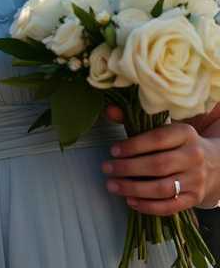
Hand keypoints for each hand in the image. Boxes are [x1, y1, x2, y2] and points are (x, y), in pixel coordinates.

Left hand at [102, 121, 219, 214]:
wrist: (214, 164)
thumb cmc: (177, 144)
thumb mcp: (163, 128)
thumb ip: (134, 120)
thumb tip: (109, 110)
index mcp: (185, 134)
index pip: (158, 139)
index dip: (133, 146)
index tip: (113, 151)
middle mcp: (194, 156)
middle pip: (158, 165)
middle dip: (128, 168)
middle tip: (107, 169)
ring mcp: (196, 180)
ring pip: (163, 188)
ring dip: (133, 188)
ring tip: (112, 185)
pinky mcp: (194, 198)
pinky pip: (170, 206)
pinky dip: (148, 206)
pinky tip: (130, 201)